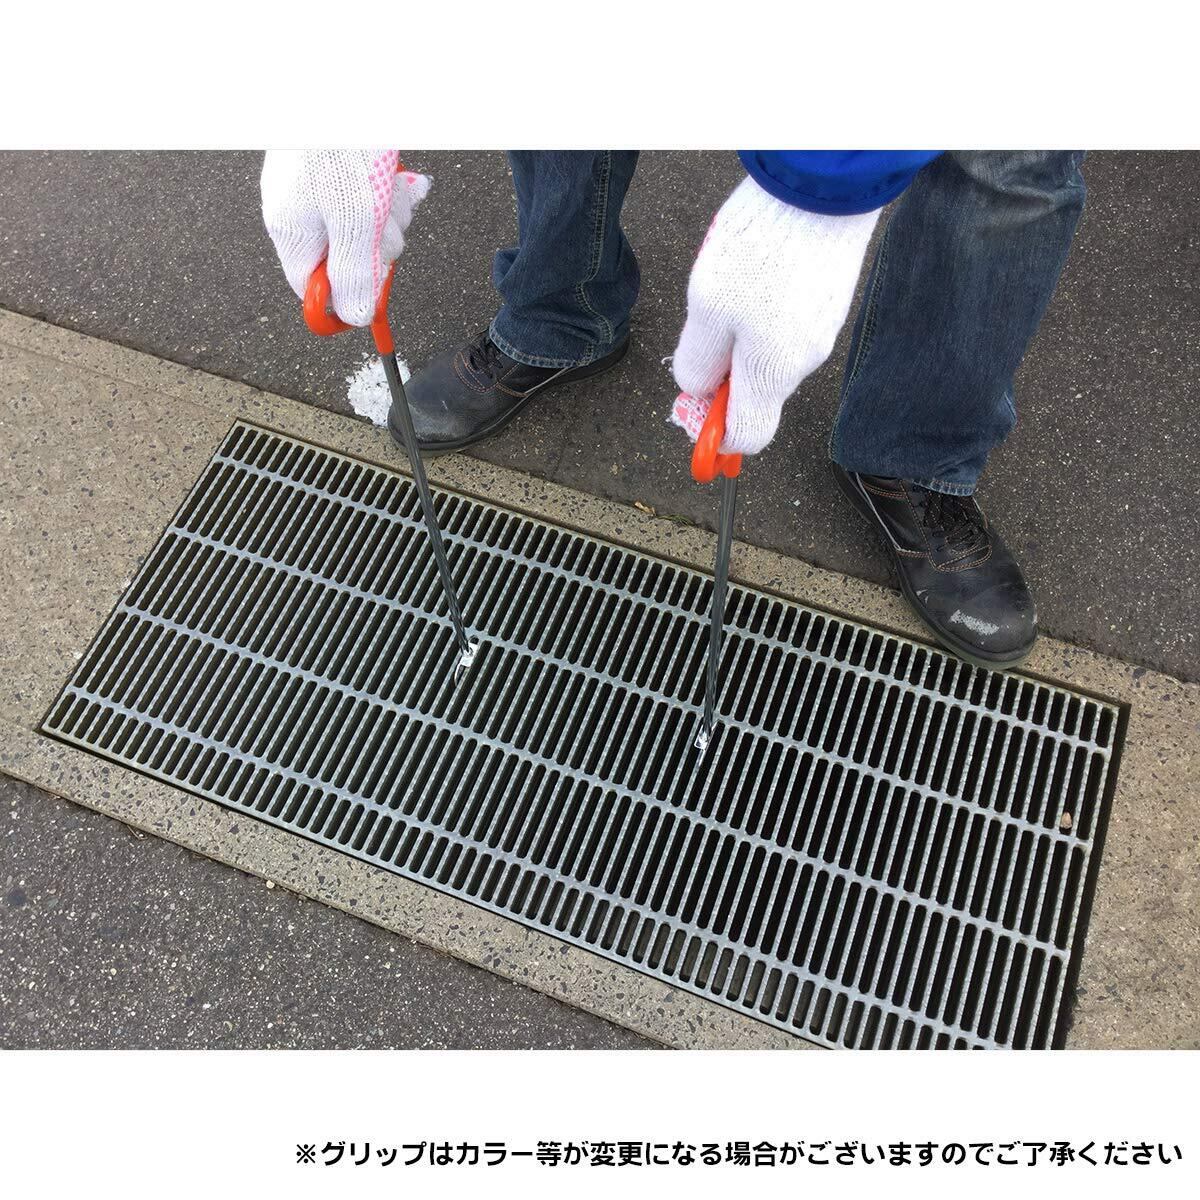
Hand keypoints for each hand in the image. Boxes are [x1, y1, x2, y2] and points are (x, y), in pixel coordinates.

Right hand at [261, 150, 430, 325]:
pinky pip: (375, 195)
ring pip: (369, 225)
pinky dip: (395, 190)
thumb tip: (352, 316)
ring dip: (393, 213)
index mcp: (294, 231)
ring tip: (393, 188)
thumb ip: (353, 271)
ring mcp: (321, 188)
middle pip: (350, 258)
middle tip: (385, 219)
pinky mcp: (343, 168)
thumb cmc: (343, 148)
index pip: (313, 288)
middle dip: (380, 244)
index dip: (347, 294)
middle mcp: (302, 211)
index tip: (375, 291)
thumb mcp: (355, 221)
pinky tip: (404, 180)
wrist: (344, 76)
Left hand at [671, 175, 879, 454]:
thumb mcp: (707, 308)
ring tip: (731, 282)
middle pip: (755, 392)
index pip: (748, 436)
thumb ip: (698, 361)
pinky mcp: (829, 300)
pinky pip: (787, 324)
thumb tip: (696, 391)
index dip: (716, 432)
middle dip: (724, 372)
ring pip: (769, 354)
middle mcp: (804, 362)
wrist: (820, 186)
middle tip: (702, 325)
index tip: (693, 407)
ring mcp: (822, 330)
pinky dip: (763, 311)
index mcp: (773, 374)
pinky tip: (755, 270)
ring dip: (741, 335)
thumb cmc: (759, 250)